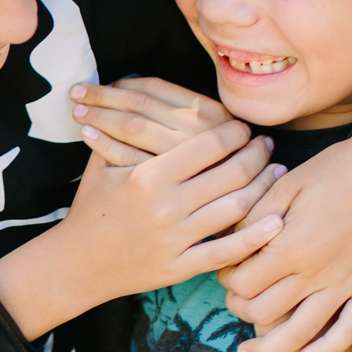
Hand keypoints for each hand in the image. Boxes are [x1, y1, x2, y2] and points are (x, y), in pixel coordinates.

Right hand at [45, 119, 283, 307]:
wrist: (76, 262)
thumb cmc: (92, 207)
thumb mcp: (101, 164)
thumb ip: (123, 130)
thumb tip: (129, 84)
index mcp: (148, 175)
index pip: (210, 145)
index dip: (235, 132)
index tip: (243, 128)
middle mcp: (166, 206)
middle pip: (232, 173)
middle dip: (257, 155)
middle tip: (266, 146)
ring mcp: (175, 239)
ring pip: (236, 208)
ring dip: (264, 188)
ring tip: (274, 173)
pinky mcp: (180, 268)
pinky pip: (227, 252)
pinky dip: (256, 237)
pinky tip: (275, 222)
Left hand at [70, 78, 231, 167]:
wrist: (228, 221)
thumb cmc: (215, 177)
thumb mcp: (209, 140)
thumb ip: (182, 118)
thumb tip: (131, 89)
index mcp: (208, 111)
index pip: (155, 87)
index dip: (124, 83)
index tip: (104, 84)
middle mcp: (196, 129)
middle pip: (138, 103)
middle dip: (102, 95)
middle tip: (76, 92)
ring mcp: (180, 155)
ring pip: (131, 125)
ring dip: (99, 114)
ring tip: (77, 111)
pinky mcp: (163, 181)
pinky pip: (126, 156)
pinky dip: (103, 143)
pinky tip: (88, 136)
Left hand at [220, 124, 351, 351]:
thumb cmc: (341, 168)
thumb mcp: (289, 182)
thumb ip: (258, 216)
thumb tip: (234, 241)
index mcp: (291, 245)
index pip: (243, 280)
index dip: (227, 278)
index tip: (225, 270)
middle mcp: (317, 273)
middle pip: (264, 311)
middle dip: (241, 309)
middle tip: (235, 300)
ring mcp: (348, 284)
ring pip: (301, 333)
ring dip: (270, 348)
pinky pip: (350, 330)